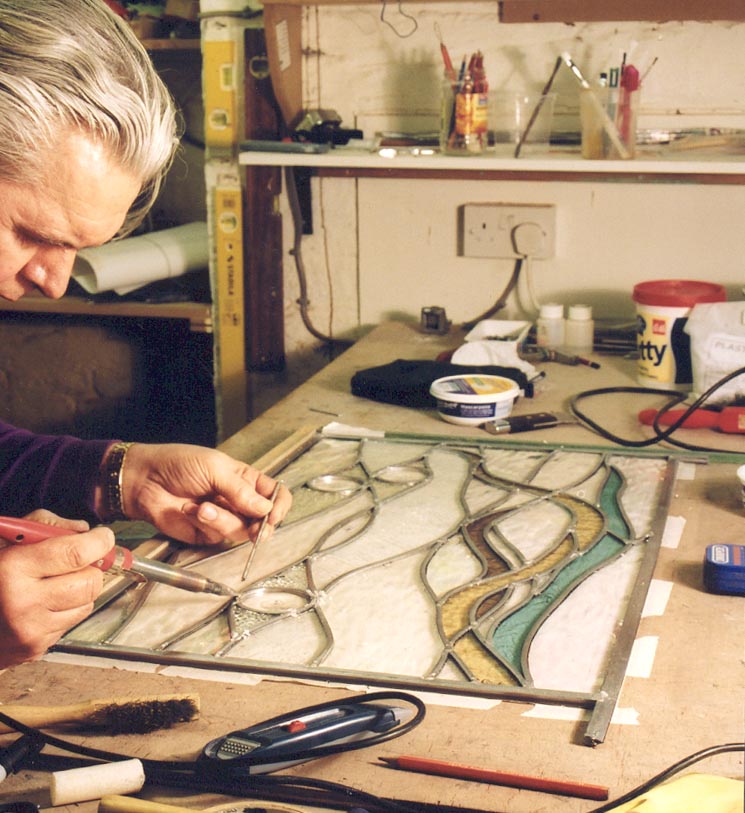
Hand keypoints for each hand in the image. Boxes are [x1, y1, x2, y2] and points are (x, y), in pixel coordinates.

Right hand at [0, 512, 113, 667]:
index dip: (98, 541)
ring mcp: (31, 631)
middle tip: (76, 561)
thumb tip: (84, 530)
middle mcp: (23, 603)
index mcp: (12, 570)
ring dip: (79, 590)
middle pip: (90, 581)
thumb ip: (45, 526)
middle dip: (89, 567)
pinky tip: (42, 603)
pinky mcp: (35, 649)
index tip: (102, 536)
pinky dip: (66, 610)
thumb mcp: (3, 539)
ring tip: (53, 582)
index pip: (76, 553)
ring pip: (87, 603)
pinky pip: (71, 622)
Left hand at [117, 443, 291, 545]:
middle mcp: (238, 501)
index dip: (279, 507)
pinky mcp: (206, 533)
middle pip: (263, 520)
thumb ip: (242, 490)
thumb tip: (266, 509)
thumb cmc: (179, 464)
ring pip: (240, 531)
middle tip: (257, 529)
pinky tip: (190, 510)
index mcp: (246, 480)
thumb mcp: (215, 468)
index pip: (275, 496)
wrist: (145, 480)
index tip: (273, 514)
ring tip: (202, 507)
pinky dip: (204, 524)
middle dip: (259, 526)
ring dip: (222, 520)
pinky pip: (217, 536)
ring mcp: (223, 518)